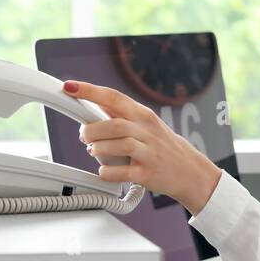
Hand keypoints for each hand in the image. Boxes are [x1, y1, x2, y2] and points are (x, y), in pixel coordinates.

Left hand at [61, 80, 222, 212]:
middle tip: (85, 137)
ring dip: (98, 149)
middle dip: (91, 130)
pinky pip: (122, 172)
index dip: (89, 91)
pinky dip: (107, 172)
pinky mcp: (148, 173)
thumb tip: (90, 104)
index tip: (69, 87)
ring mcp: (149, 152)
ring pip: (118, 144)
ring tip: (94, 152)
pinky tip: (104, 171)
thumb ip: (120, 116)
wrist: (189, 171)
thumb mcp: (145, 125)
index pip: (113, 97)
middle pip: (113, 124)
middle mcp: (147, 131)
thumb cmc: (161, 147)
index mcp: (143, 115)